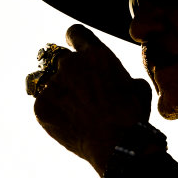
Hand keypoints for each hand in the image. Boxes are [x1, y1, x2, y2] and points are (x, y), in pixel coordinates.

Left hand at [33, 24, 151, 175]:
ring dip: (55, 88)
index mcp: (95, 54)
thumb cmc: (132, 116)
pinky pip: (41, 101)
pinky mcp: (41, 105)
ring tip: (68, 106)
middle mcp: (70, 63)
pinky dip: (51, 110)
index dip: (75, 41)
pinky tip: (66, 122)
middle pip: (58, 57)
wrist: (117, 144)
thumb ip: (120, 75)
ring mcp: (53, 84)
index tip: (74, 49)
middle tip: (75, 87)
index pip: (75, 33)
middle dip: (66, 69)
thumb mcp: (137, 86)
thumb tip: (117, 81)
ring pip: (45, 80)